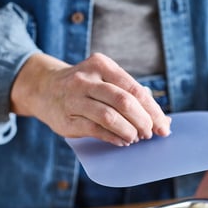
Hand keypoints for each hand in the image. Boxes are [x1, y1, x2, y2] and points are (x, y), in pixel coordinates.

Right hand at [10, 52, 170, 145]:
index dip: (153, 111)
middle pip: (124, 101)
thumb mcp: (105, 81)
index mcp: (102, 65)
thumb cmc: (85, 88)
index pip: (135, 89)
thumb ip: (132, 96)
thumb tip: (164, 121)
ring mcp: (74, 98)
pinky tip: (122, 141)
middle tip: (149, 134)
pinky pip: (96, 130)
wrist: (43, 88)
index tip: (164, 126)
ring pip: (110, 117)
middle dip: (143, 121)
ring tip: (136, 138)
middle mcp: (87, 79)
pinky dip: (113, 138)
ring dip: (129, 131)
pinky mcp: (67, 119)